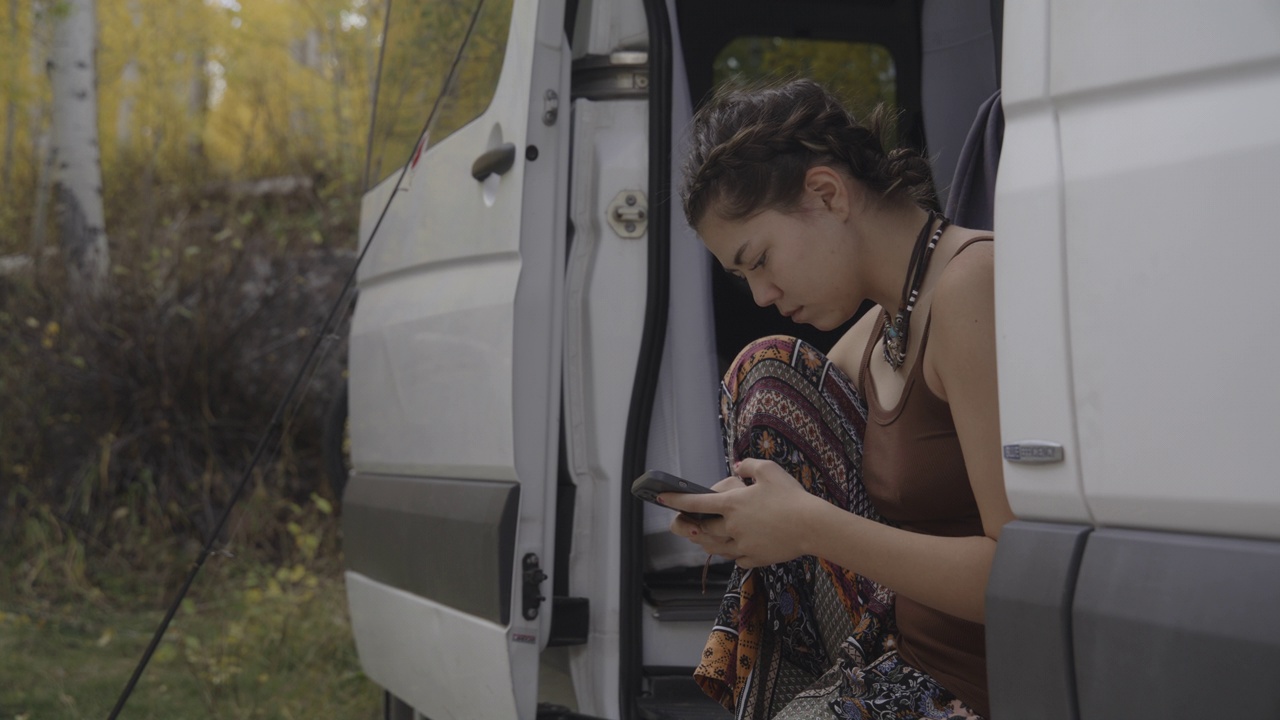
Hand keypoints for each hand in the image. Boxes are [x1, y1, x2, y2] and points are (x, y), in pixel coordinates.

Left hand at [660, 458, 821, 566]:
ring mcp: (742, 545)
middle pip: (703, 529)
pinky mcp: (754, 558)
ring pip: (716, 547)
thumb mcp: (769, 471)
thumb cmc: (791, 496)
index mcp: (732, 504)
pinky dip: (733, 552)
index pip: (696, 503)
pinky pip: (736, 558)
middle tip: (685, 522)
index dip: (675, 500)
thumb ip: (748, 465)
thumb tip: (737, 466)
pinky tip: (737, 545)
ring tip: (705, 535)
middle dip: (691, 526)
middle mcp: (732, 526)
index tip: (660, 498)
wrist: (812, 526)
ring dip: (707, 541)